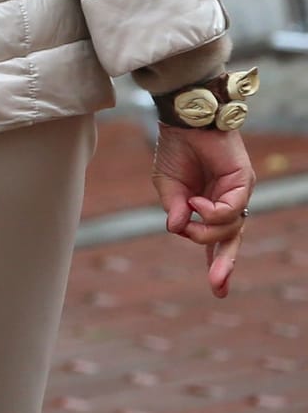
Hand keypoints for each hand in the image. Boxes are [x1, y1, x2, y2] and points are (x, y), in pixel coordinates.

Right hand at [151, 126, 254, 298]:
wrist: (185, 120)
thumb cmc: (176, 150)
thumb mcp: (167, 188)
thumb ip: (174, 211)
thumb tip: (177, 230)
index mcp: (209, 206)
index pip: (217, 240)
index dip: (216, 264)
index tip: (220, 292)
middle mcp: (229, 202)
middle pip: (231, 240)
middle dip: (223, 264)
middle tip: (217, 287)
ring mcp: (239, 192)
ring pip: (230, 229)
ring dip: (204, 230)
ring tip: (187, 209)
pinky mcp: (245, 181)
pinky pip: (231, 211)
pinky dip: (211, 212)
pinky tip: (196, 201)